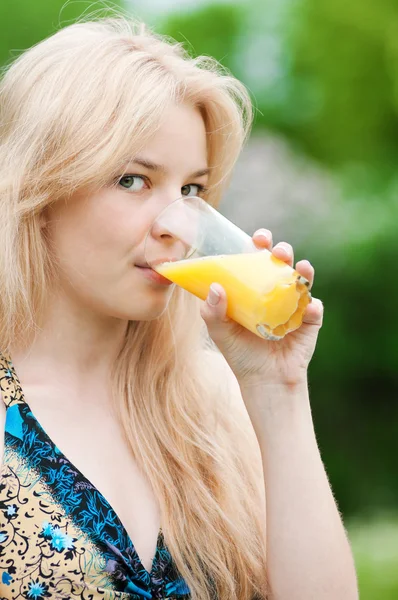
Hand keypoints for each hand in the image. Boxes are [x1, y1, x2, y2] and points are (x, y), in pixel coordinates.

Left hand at [200, 229, 323, 388]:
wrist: (265, 381)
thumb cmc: (241, 354)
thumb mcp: (221, 332)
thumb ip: (212, 312)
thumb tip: (215, 286)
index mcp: (255, 288)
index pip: (257, 260)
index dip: (258, 245)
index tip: (256, 239)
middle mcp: (276, 292)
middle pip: (282, 263)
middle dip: (282, 251)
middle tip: (276, 250)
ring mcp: (295, 305)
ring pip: (303, 280)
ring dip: (303, 270)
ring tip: (299, 267)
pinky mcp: (310, 321)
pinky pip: (315, 308)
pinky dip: (312, 306)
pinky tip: (307, 307)